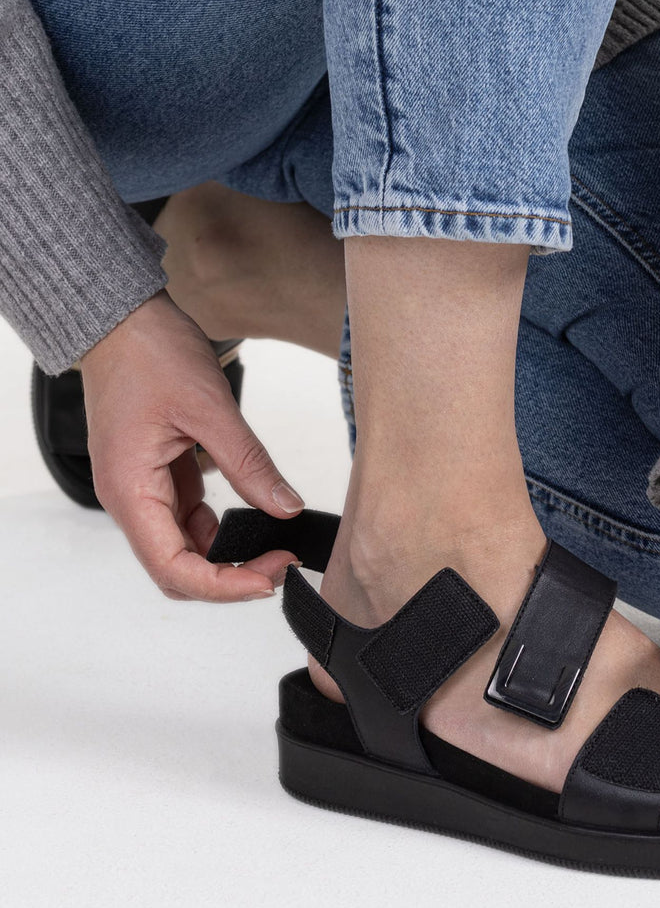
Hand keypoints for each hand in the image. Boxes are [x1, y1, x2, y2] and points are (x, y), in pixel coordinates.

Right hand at [80, 291, 303, 600]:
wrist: (125, 320)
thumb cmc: (151, 354)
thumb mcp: (210, 408)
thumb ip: (249, 463)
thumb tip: (285, 508)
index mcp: (130, 490)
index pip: (172, 568)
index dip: (222, 586)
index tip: (268, 579)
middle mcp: (131, 498)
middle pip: (176, 570)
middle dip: (229, 578)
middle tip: (281, 564)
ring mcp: (144, 489)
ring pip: (183, 549)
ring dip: (226, 558)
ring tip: (275, 546)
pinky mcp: (161, 476)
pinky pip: (188, 520)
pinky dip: (220, 530)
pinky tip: (255, 519)